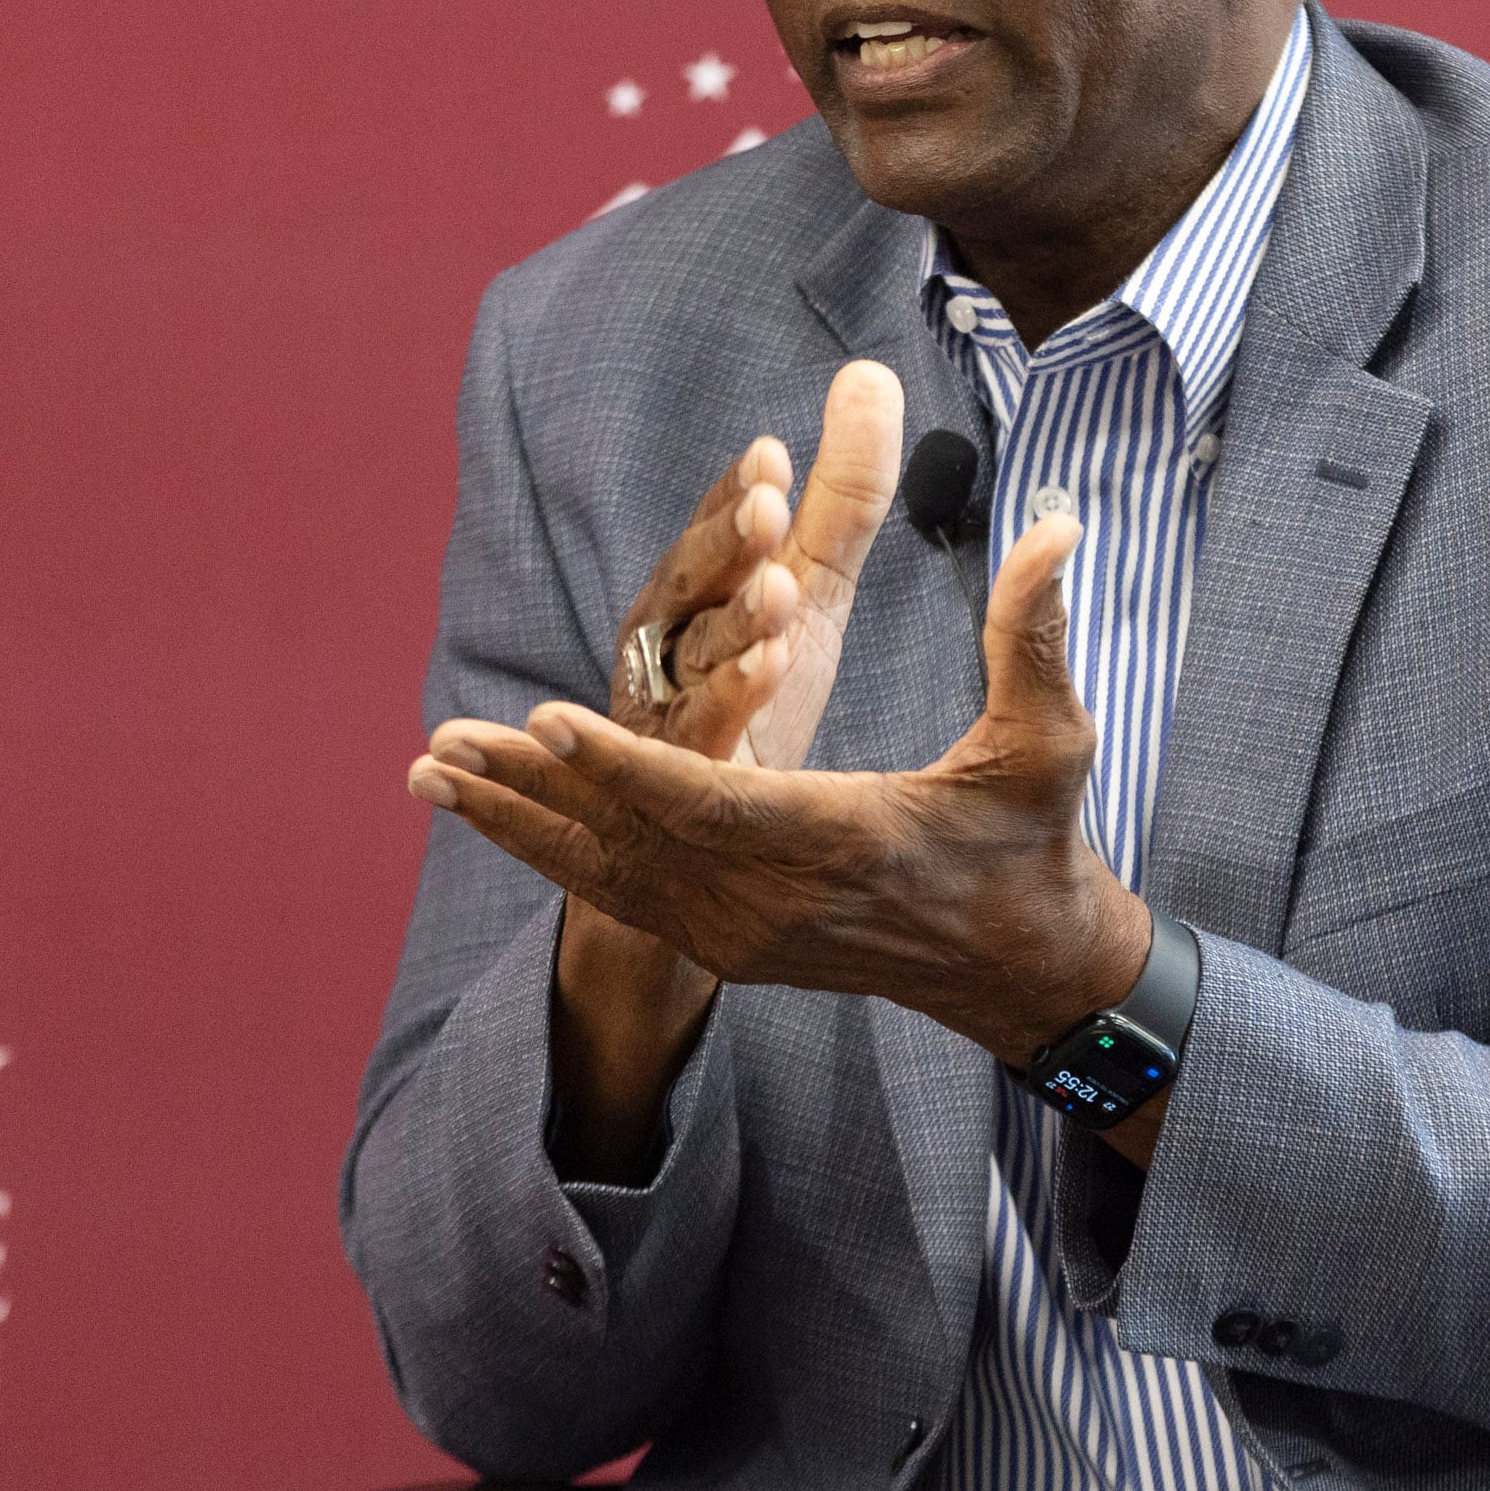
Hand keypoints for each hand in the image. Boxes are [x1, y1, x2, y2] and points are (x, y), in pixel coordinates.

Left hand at [414, 513, 1151, 1072]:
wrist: (1021, 966)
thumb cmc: (1036, 841)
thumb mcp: (1049, 740)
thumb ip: (1036, 634)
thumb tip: (1057, 525)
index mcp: (844, 840)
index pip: (715, 804)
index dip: (628, 763)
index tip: (548, 717)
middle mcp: (777, 899)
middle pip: (633, 843)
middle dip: (533, 790)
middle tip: (443, 743)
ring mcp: (747, 932)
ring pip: (611, 874)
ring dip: (520, 823)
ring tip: (432, 772)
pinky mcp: (732, 944)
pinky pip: (624, 896)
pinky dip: (553, 854)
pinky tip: (494, 815)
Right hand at [607, 358, 904, 769]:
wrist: (711, 824)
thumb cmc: (753, 680)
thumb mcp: (809, 581)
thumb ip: (842, 492)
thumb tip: (871, 372)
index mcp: (701, 586)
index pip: (715, 531)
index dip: (736, 496)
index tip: (773, 456)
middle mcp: (671, 636)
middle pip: (693, 582)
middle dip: (725, 542)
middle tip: (767, 503)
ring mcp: (666, 703)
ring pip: (696, 655)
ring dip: (734, 621)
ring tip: (779, 591)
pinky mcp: (680, 775)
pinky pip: (702, 732)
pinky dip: (730, 699)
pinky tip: (771, 670)